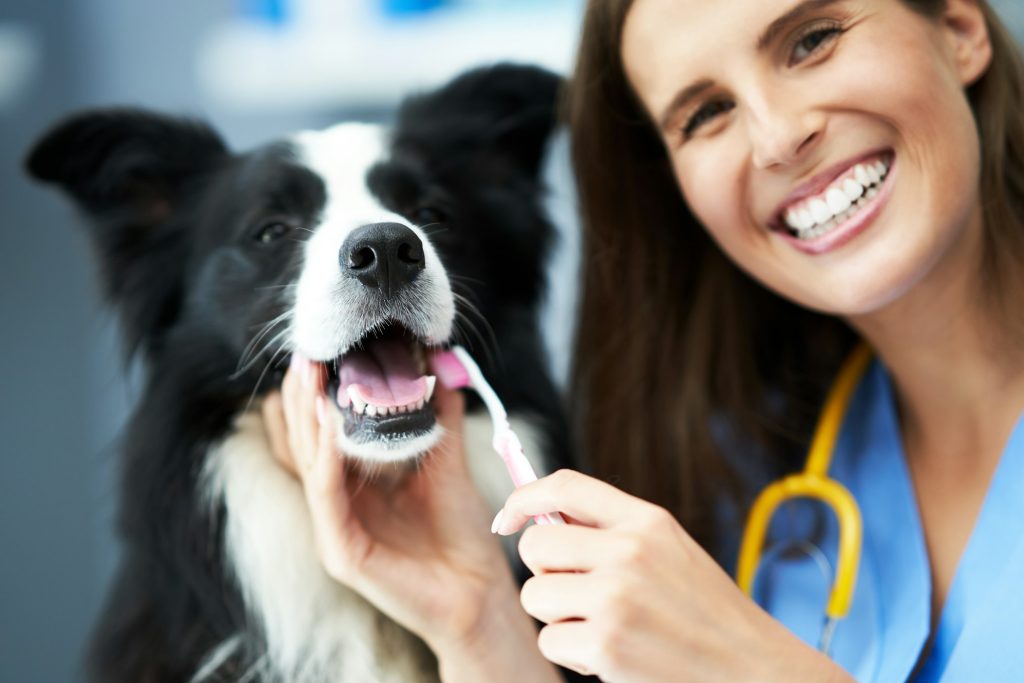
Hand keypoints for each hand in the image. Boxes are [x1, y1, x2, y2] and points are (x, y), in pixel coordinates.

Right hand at [261, 354, 559, 682]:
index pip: (316, 434)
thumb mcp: (446, 461)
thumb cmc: (459, 530)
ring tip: (311, 377)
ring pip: (306, 464)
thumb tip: (441, 364)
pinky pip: (326, 497)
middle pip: (302, 442)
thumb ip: (439, 416)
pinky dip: (325, 459)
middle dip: (302, 396)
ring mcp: (333, 529)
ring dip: (306, 418)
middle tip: (308, 354)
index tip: (321, 352)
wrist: (479, 588)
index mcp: (351, 485)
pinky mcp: (341, 552)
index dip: (312, 394)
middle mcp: (334, 505)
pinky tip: (330, 425)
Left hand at [495, 470, 853, 682]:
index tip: (506, 519)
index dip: (523, 498)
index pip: (564, 486)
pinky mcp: (605, 644)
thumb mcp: (669, 552)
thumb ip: (614, 531)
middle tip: (576, 594)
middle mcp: (629, 551)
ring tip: (603, 628)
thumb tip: (541, 517)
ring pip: (535, 595)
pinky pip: (550, 640)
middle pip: (536, 544)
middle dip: (545, 572)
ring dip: (558, 618)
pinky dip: (572, 655)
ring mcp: (616, 597)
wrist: (755, 672)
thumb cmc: (705, 615)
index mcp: (647, 521)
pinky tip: (610, 657)